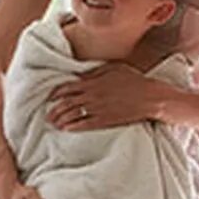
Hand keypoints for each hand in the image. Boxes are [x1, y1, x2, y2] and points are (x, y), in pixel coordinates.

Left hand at [46, 63, 168, 130]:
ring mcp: (98, 109)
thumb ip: (94, 72)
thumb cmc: (134, 80)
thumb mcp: (113, 68)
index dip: (55, 93)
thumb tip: (80, 76)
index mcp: (92, 82)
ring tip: (54, 123)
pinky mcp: (105, 120)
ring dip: (61, 119)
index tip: (50, 98)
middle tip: (47, 114)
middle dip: (55, 109)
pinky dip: (73, 127)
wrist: (150, 97)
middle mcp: (91, 95)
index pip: (66, 88)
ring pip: (73, 114)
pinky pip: (84, 124)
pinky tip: (66, 129)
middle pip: (66, 103)